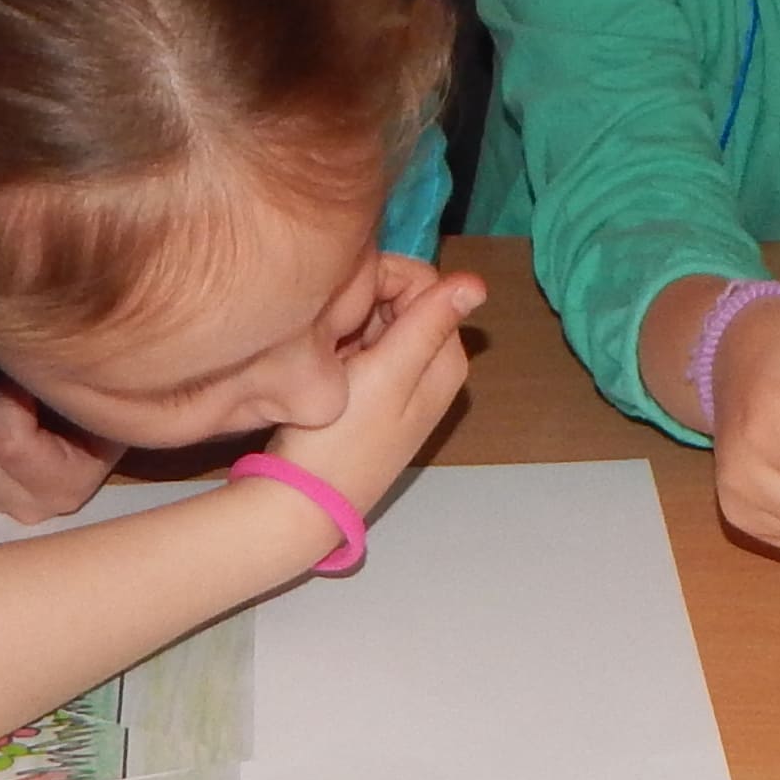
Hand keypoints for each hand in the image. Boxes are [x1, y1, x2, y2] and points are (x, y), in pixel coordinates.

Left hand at [0, 371, 122, 524]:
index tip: (23, 378)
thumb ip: (48, 378)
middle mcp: (27, 507)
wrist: (86, 410)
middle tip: (0, 383)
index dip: (4, 398)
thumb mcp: (82, 384)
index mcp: (66, 484)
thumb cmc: (89, 392)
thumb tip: (1, 364)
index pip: (8, 445)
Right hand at [268, 262, 487, 518]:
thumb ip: (429, 323)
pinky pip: (360, 345)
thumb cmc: (342, 438)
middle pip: (405, 301)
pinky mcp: (371, 392)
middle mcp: (431, 367)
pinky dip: (341, 343)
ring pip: (379, 321)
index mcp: (446, 359)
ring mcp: (400, 381)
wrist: (301, 499)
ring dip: (350, 322)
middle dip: (367, 301)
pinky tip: (321, 359)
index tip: (347, 297)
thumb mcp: (389, 374)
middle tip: (331, 327)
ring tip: (324, 345)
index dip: (386, 279)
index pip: (429, 285)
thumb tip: (478, 282)